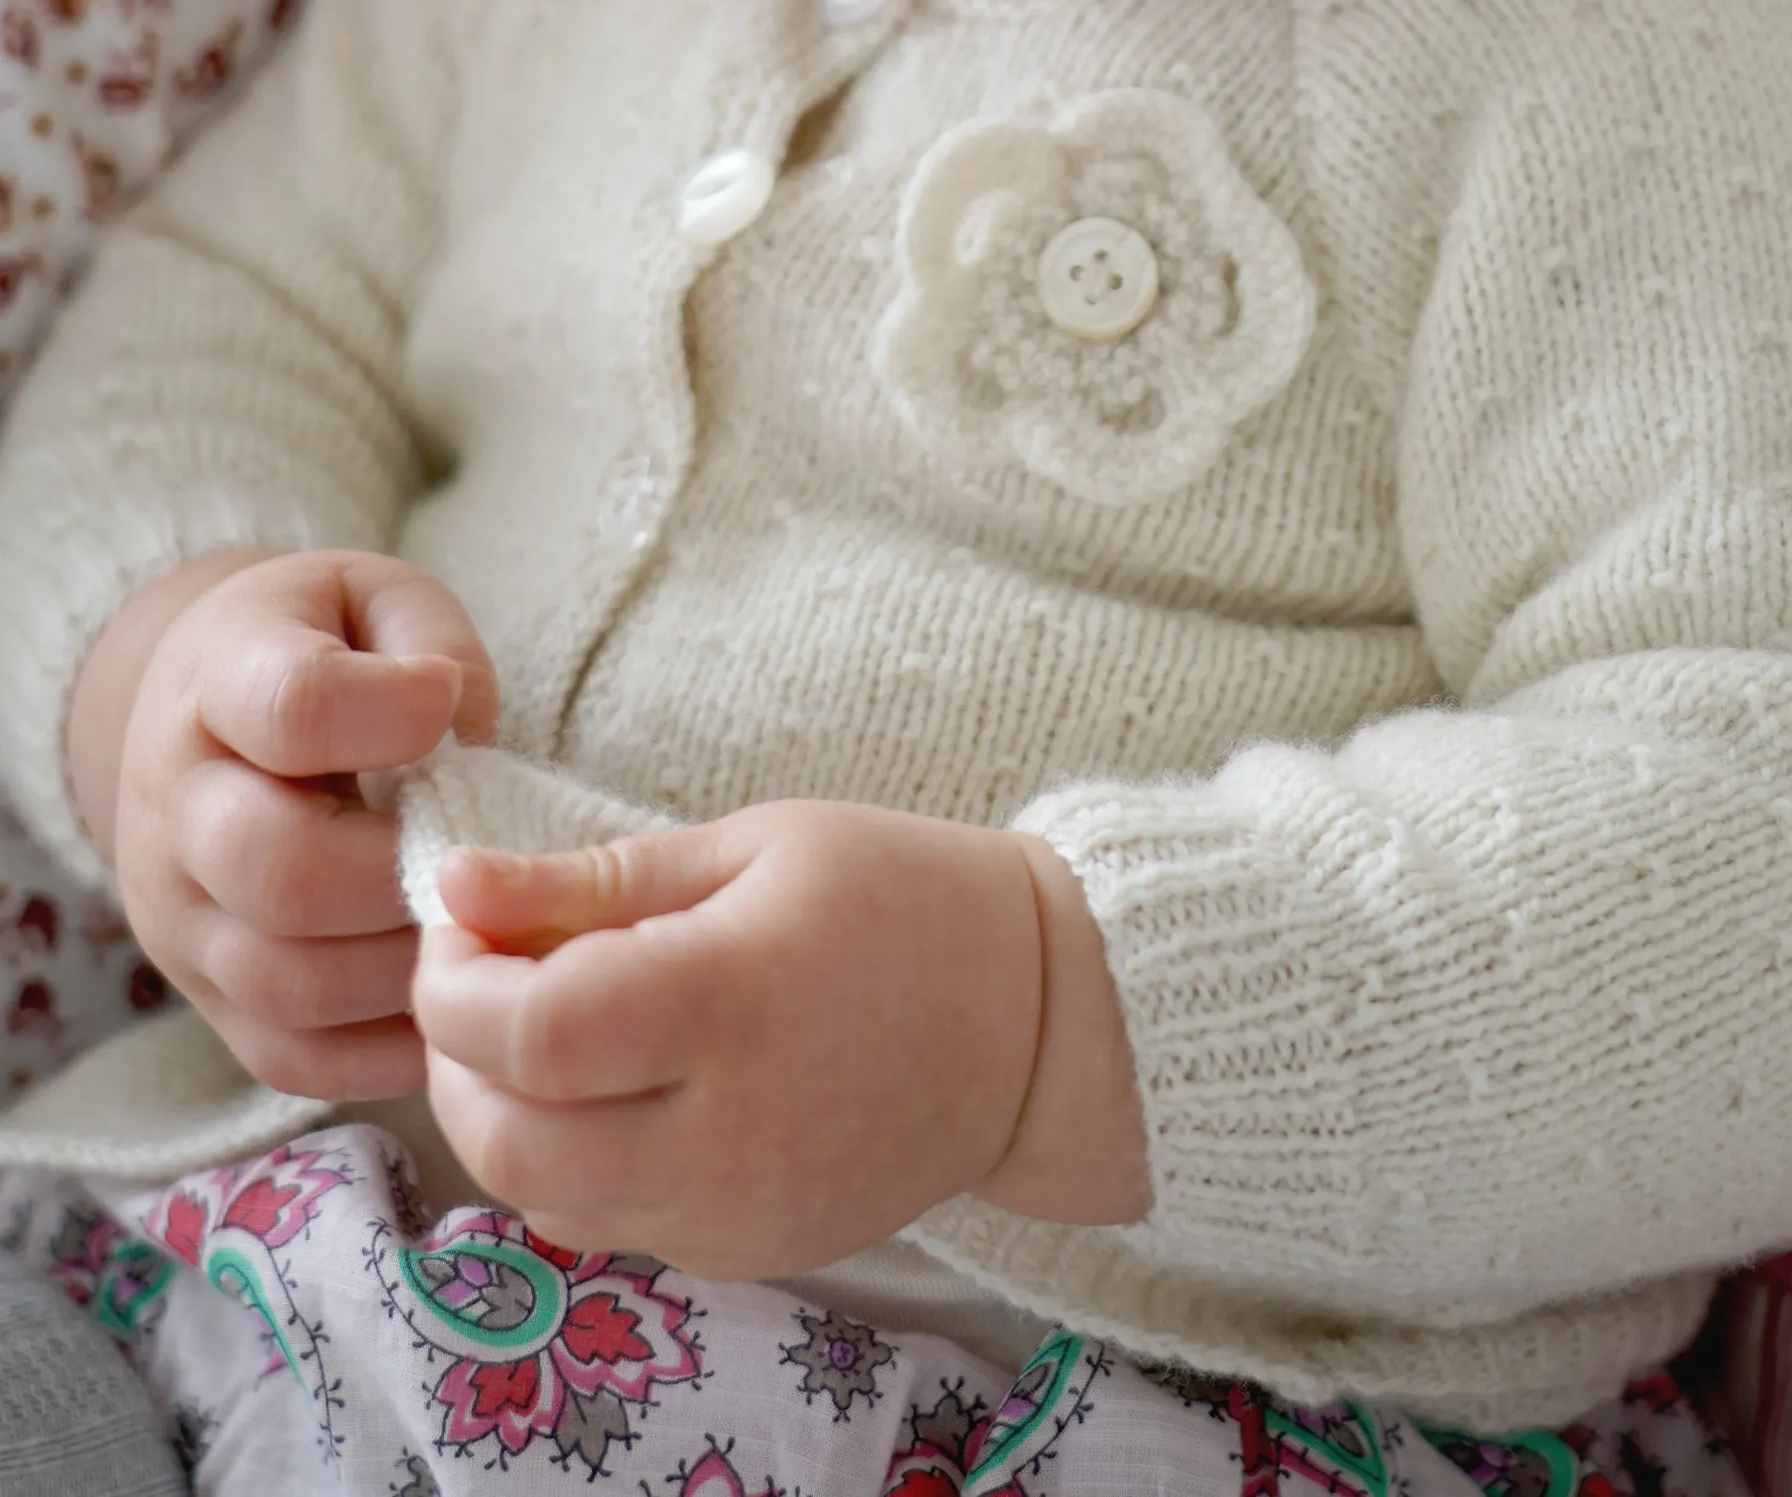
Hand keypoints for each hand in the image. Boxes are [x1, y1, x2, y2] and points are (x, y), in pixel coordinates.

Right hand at [102, 550, 498, 1100]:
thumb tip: (459, 728)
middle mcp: (178, 810)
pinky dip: (385, 1046)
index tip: (442, 700)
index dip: (388, 712)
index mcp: (219, 684)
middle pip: (279, 871)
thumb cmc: (320, 648)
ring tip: (473, 924)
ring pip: (286, 982)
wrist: (197, 709)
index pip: (290, 705)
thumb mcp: (375, 595)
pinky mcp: (205, 999)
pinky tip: (446, 993)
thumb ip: (429, 640)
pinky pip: (292, 1057)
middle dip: (403, 871)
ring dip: (405, 966)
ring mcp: (180, 919)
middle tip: (475, 852)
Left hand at [414, 800, 1150, 1273]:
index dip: (454, 980)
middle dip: (449, 1055)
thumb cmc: (899, 898)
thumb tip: (455, 882)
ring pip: (539, 1195)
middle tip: (471, 977)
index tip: (458, 921)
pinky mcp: (747, 1252)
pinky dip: (562, 1160)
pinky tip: (601, 1085)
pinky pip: (605, 1223)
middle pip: (508, 1136)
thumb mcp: (752, 845)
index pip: (528, 1028)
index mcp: (731, 1002)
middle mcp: (727, 1129)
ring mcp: (736, 1210)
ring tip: (529, 1029)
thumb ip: (591, 881)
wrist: (1035, 1024)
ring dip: (494, 1114)